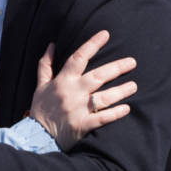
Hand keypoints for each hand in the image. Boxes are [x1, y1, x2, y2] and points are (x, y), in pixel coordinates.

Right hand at [30, 30, 135, 148]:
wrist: (36, 136)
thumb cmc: (41, 109)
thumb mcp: (40, 85)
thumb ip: (46, 65)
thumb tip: (52, 45)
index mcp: (62, 81)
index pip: (78, 58)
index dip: (92, 44)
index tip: (105, 34)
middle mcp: (72, 93)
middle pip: (98, 76)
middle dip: (117, 68)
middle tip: (132, 62)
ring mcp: (78, 109)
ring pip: (104, 97)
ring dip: (121, 91)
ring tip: (134, 85)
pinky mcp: (82, 125)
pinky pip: (102, 118)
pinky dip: (115, 113)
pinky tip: (127, 108)